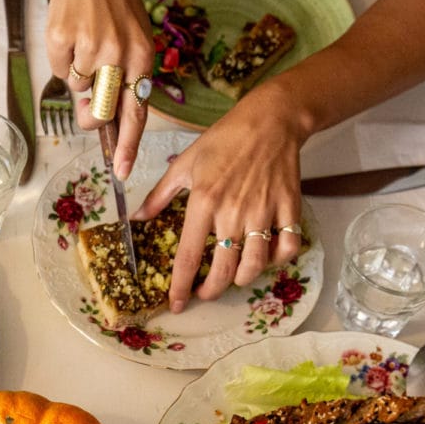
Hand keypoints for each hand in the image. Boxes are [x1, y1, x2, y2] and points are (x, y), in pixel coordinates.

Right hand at [46, 0, 153, 179]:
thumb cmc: (113, 7)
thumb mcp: (131, 39)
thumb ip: (121, 80)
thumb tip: (97, 119)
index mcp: (141, 56)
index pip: (136, 112)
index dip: (128, 146)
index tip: (121, 172)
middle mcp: (119, 53)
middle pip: (100, 111)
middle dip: (90, 115)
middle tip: (87, 103)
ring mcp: (90, 45)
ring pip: (76, 89)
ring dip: (76, 74)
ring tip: (84, 43)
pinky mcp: (63, 38)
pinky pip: (58, 70)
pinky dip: (61, 59)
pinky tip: (71, 35)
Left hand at [132, 81, 307, 309]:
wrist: (271, 119)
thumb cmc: (224, 140)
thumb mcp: (184, 163)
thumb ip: (160, 195)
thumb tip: (136, 218)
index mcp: (203, 202)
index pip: (188, 257)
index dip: (181, 287)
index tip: (176, 304)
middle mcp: (233, 212)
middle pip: (223, 270)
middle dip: (211, 291)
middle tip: (205, 293)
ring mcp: (263, 211)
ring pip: (254, 265)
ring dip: (241, 279)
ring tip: (233, 276)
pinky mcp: (288, 207)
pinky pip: (286, 247)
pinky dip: (277, 260)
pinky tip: (265, 257)